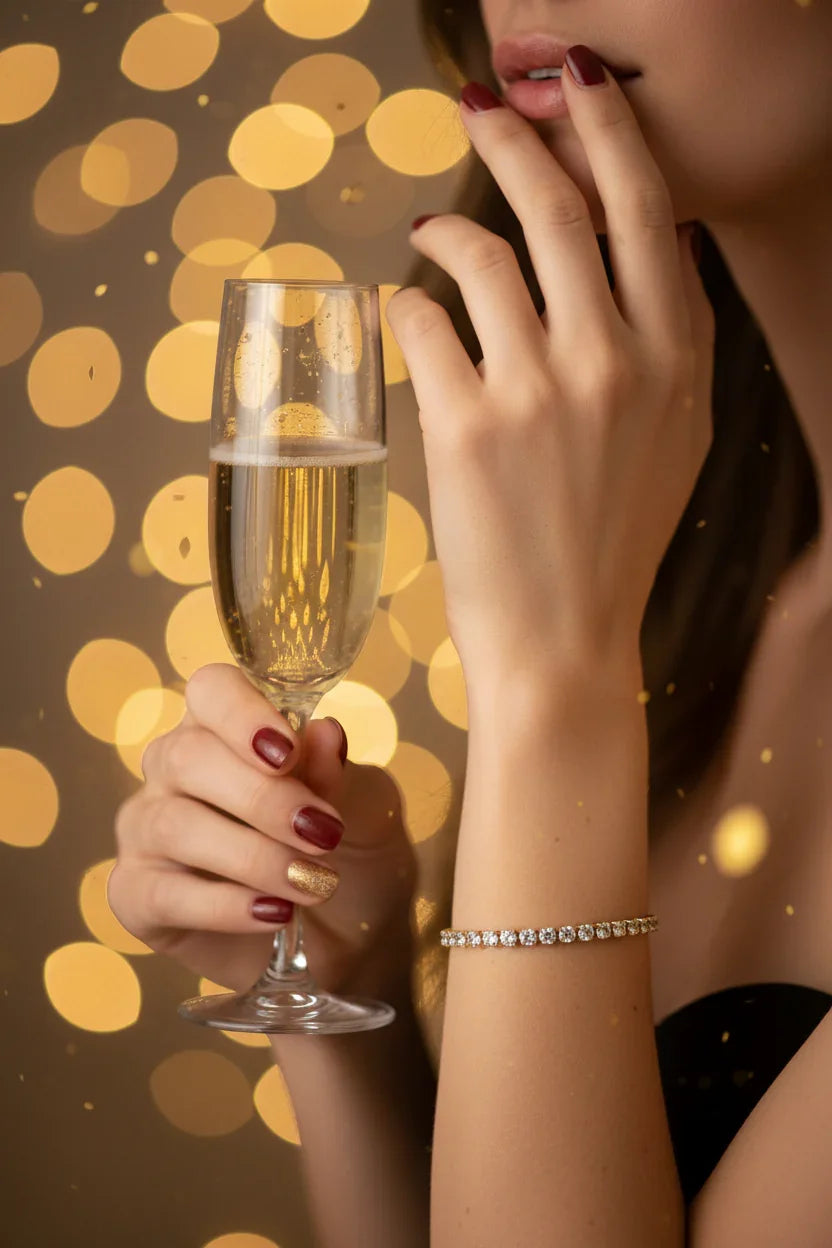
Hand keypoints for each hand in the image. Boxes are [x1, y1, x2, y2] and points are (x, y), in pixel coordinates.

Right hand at [108, 664, 416, 998]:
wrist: (351, 941)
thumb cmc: (352, 853)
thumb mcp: (368, 809)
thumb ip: (342, 773)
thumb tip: (325, 733)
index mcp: (228, 727)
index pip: (212, 690)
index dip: (241, 713)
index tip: (286, 752)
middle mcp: (175, 768)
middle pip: (188, 757)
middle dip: (262, 798)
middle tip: (322, 834)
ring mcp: (148, 830)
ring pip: (174, 825)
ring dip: (252, 856)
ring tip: (312, 883)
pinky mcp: (136, 895)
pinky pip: (162, 893)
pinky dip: (225, 905)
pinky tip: (274, 913)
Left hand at [385, 52, 714, 684]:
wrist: (564, 639)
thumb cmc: (615, 539)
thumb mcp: (677, 434)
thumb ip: (670, 339)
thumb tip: (649, 244)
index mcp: (678, 357)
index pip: (646, 208)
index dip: (607, 131)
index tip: (576, 87)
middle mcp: (615, 360)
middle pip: (559, 206)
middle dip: (515, 137)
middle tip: (483, 109)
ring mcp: (537, 392)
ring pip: (481, 253)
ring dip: (447, 227)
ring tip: (429, 231)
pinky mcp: (463, 428)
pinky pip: (421, 324)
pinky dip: (406, 305)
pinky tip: (405, 311)